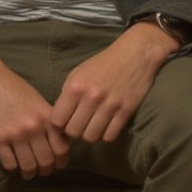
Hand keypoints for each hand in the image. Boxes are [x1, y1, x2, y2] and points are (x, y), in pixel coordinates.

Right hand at [0, 37, 70, 176]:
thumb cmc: (11, 86)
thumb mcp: (36, 99)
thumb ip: (48, 117)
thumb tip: (58, 137)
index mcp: (46, 116)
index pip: (62, 148)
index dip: (62, 160)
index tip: (58, 164)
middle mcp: (33, 127)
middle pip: (47, 160)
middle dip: (46, 170)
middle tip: (42, 171)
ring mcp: (15, 134)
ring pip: (28, 166)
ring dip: (29, 173)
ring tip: (27, 172)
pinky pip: (9, 164)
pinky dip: (12, 168)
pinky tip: (12, 165)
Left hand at [51, 20, 179, 143]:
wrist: (135, 54)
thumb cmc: (103, 64)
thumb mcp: (78, 73)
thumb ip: (67, 95)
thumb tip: (59, 119)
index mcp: (76, 86)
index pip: (57, 120)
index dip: (59, 124)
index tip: (65, 121)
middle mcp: (91, 97)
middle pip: (73, 132)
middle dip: (74, 131)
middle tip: (80, 125)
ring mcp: (110, 105)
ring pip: (91, 137)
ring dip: (90, 134)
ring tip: (93, 126)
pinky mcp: (126, 110)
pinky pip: (110, 136)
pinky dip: (106, 135)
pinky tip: (106, 126)